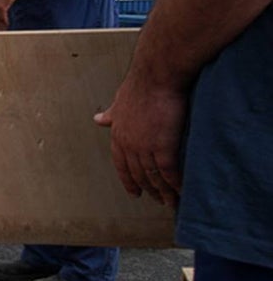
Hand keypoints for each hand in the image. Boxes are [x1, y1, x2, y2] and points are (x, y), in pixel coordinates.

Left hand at [94, 75, 184, 206]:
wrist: (155, 76)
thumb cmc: (139, 86)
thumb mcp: (119, 102)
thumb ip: (111, 114)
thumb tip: (98, 119)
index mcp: (118, 134)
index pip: (121, 164)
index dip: (128, 180)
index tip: (134, 192)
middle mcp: (128, 144)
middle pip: (138, 173)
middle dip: (147, 189)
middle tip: (157, 201)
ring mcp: (144, 146)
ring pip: (153, 176)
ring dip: (163, 192)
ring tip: (171, 203)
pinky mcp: (163, 146)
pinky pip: (169, 172)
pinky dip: (175, 184)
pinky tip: (182, 192)